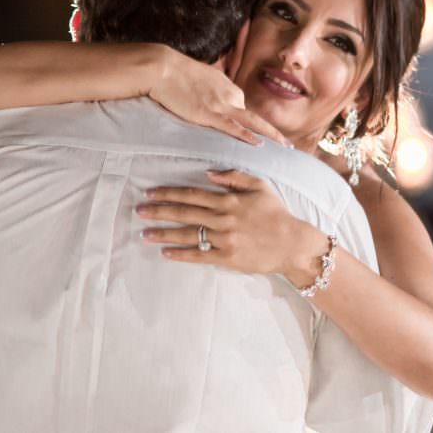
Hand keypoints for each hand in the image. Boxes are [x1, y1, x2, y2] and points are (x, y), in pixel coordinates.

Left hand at [137, 169, 327, 284]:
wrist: (292, 243)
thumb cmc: (276, 212)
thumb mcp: (259, 186)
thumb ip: (234, 177)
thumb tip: (208, 174)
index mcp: (229, 200)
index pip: (192, 194)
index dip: (169, 193)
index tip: (151, 192)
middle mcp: (223, 218)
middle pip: (184, 212)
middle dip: (159, 211)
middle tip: (139, 211)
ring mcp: (224, 239)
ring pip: (187, 234)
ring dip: (163, 233)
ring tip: (144, 233)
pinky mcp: (227, 258)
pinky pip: (199, 255)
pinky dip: (180, 254)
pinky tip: (165, 252)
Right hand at [147, 47, 289, 146]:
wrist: (163, 68)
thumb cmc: (175, 73)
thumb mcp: (199, 78)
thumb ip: (208, 90)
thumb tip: (206, 98)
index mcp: (227, 86)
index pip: (241, 107)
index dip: (249, 124)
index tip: (259, 136)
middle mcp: (229, 94)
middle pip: (254, 116)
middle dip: (272, 132)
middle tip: (287, 145)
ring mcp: (220, 104)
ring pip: (251, 122)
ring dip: (271, 135)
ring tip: (285, 147)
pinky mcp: (208, 113)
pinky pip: (232, 126)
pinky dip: (245, 135)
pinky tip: (258, 144)